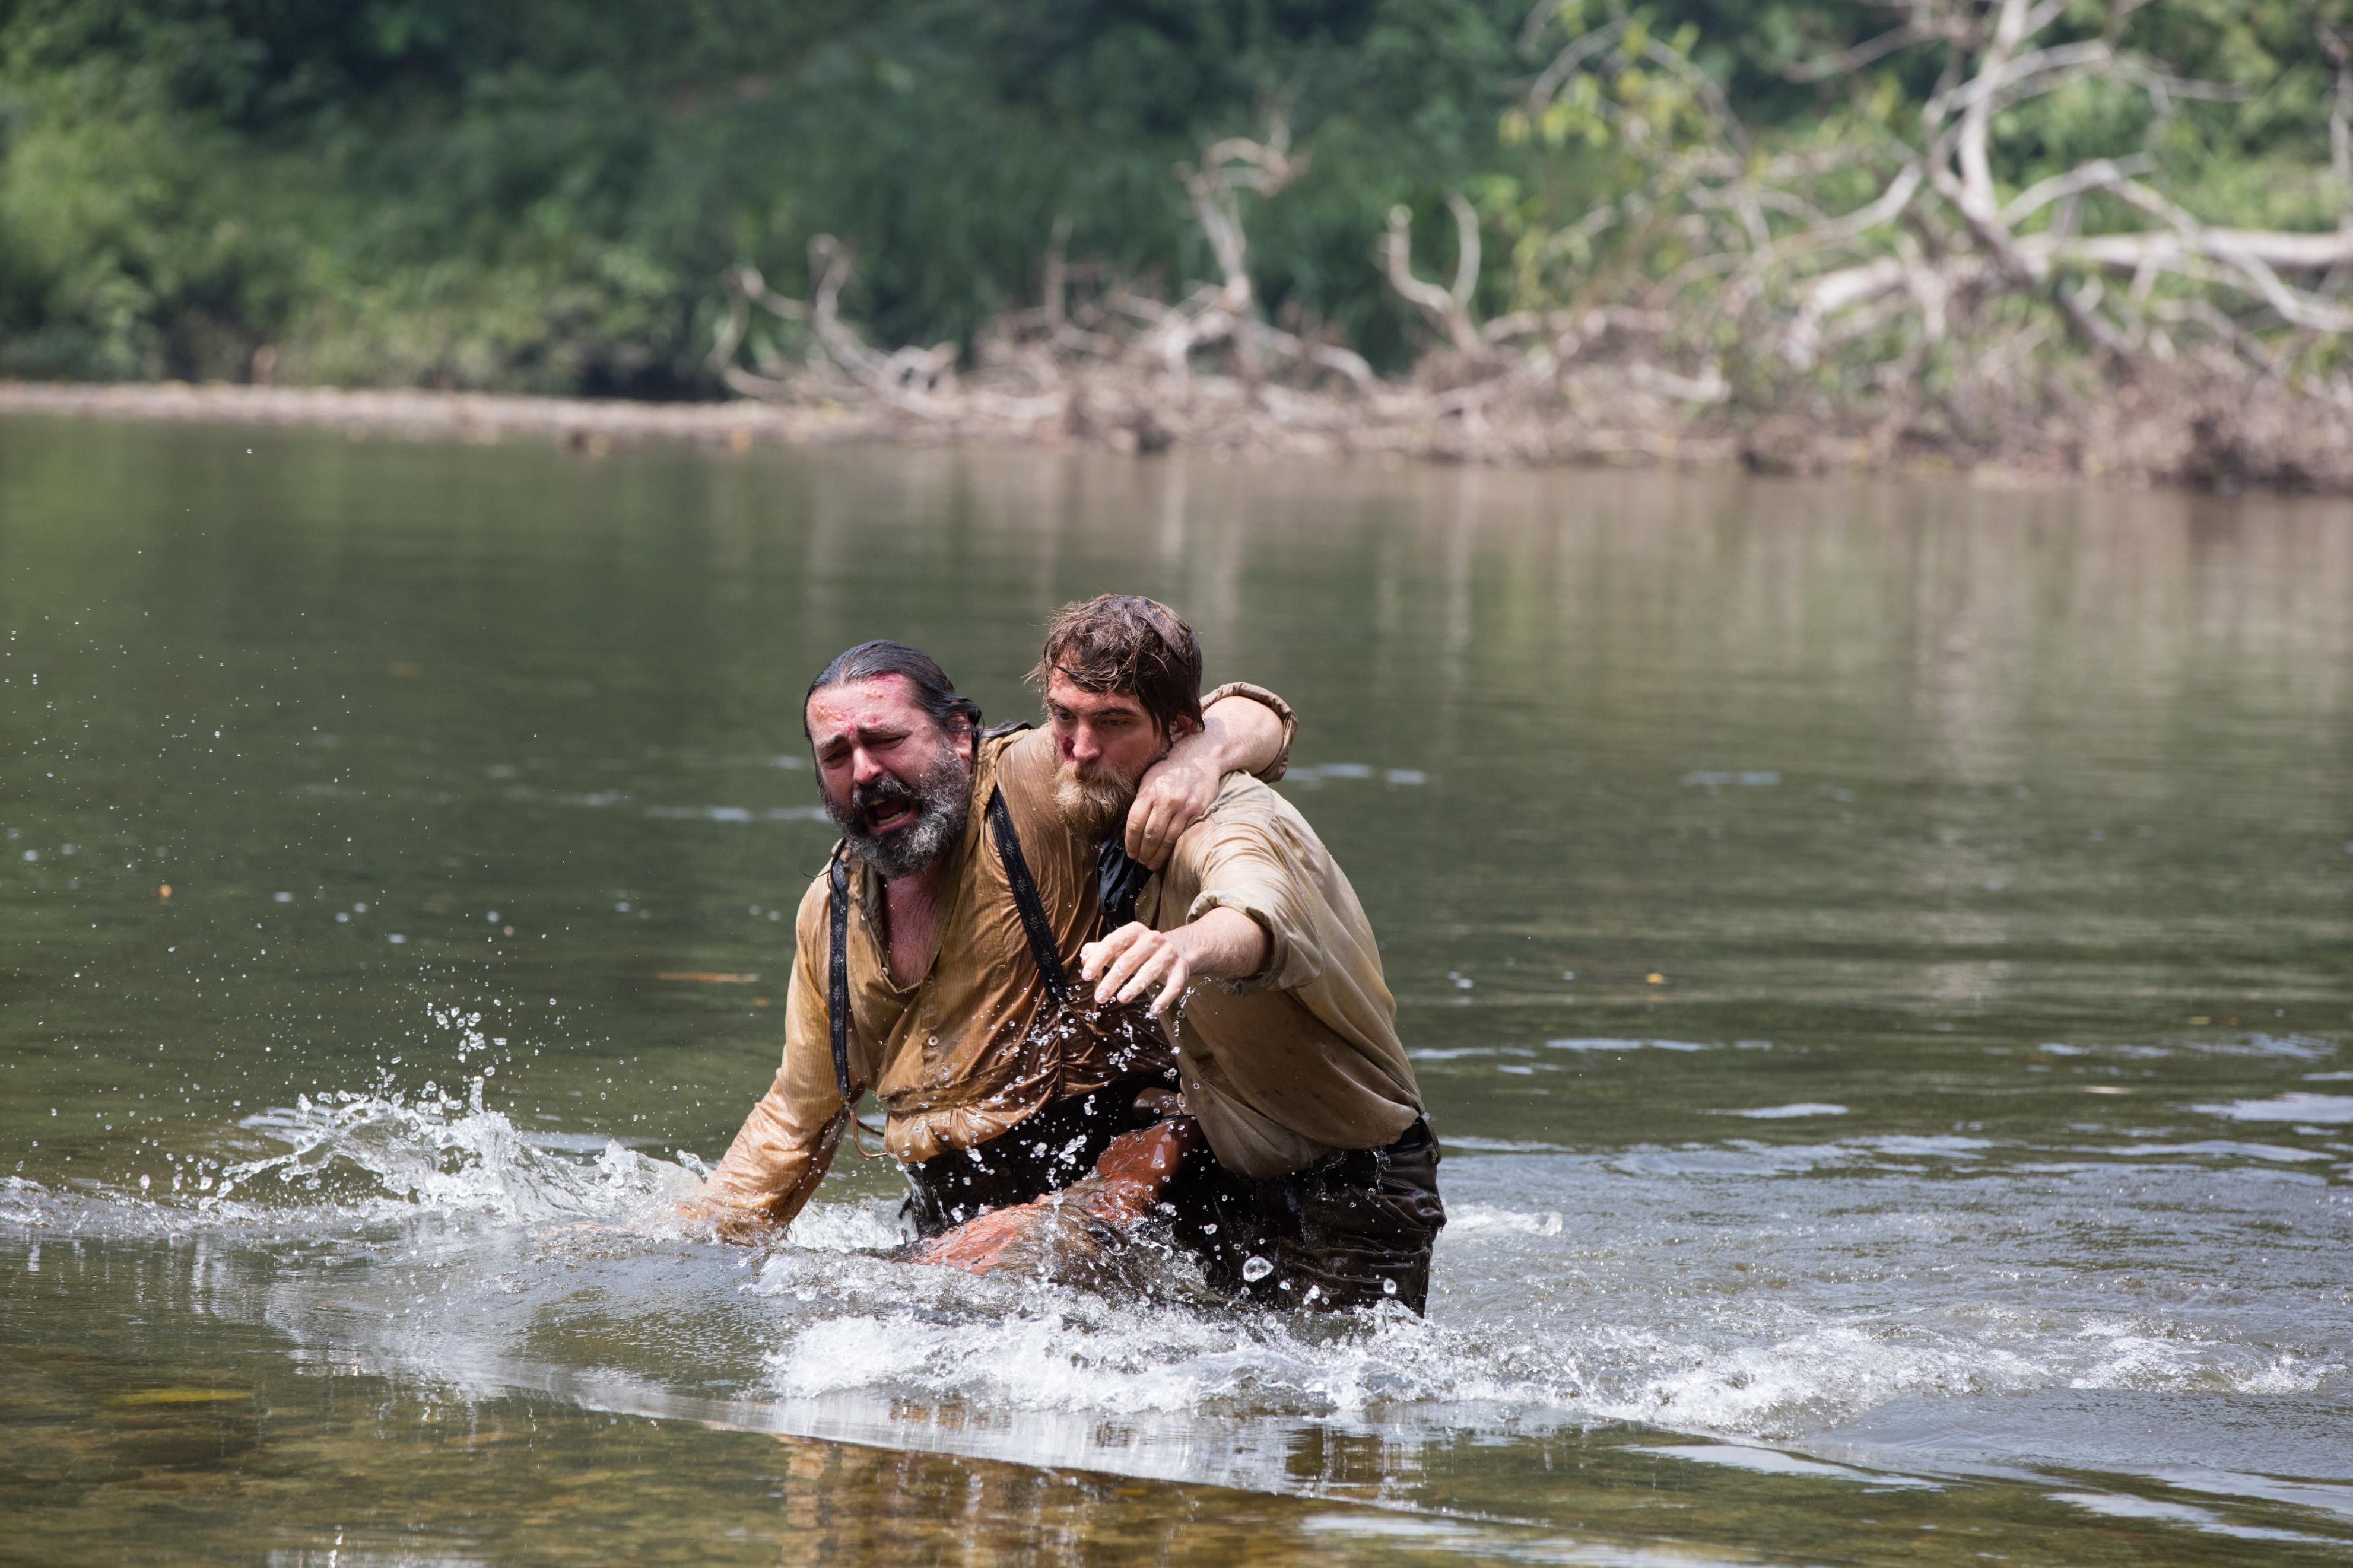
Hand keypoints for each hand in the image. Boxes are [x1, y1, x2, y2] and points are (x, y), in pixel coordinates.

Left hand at [1080, 922, 1191, 1015]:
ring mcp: (1168, 954)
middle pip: (1129, 960)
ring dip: (1135, 986)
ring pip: (1150, 971)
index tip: (1086, 976)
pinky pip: (1174, 986)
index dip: (1098, 959)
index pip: (1112, 943)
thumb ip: (1102, 950)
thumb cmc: (1142, 950)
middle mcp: (1152, 940)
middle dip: (1112, 979)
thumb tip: (1084, 956)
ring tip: (1121, 999)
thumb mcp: (1122, 946)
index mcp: (1134, 931)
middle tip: (1099, 997)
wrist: (1179, 948)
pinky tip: (1154, 1010)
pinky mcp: (1180, 969)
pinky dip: (1165, 999)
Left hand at [1127, 738, 1218, 868]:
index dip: (1130, 842)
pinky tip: (1167, 854)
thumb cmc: (1169, 770)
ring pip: (1167, 839)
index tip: (1130, 852)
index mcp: (1149, 791)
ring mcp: (1183, 806)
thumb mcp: (1149, 779)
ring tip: (1152, 863)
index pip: (1135, 823)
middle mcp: (1166, 799)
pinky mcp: (1197, 811)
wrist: (1199, 758)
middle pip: (1150, 835)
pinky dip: (1173, 848)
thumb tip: (1131, 829)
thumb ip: (1141, 801)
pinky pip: (1182, 835)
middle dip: (1143, 853)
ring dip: (1158, 856)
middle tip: (1140, 861)